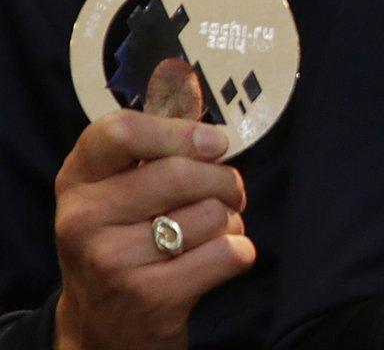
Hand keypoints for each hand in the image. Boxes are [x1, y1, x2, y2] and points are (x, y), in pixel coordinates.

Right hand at [52, 112, 254, 349]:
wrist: (104, 328)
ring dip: (230, 220)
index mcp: (77, 181)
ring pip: (211, 213)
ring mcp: (113, 261)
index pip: (121, 131)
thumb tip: (209, 122)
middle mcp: (84, 220)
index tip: (214, 143)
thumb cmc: (124, 243)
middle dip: (224, 180)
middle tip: (228, 193)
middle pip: (181, 172)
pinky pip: (229, 251)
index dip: (180, 130)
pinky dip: (239, 251)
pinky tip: (215, 260)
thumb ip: (153, 152)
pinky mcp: (151, 297)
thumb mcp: (115, 194)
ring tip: (209, 234)